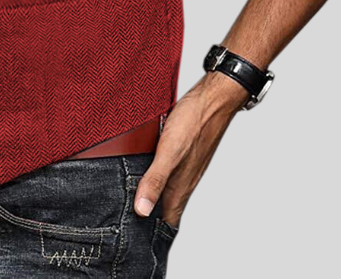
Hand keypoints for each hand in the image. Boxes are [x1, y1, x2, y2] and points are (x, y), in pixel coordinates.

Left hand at [134, 71, 249, 226]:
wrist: (214, 97)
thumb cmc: (194, 121)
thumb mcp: (169, 151)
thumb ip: (155, 180)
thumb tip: (142, 210)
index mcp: (180, 187)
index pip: (166, 224)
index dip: (152, 236)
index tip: (136, 244)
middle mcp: (183, 181)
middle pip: (164, 209)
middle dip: (148, 219)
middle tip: (126, 224)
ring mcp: (183, 167)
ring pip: (164, 191)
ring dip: (150, 197)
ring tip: (130, 201)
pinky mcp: (181, 152)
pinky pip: (164, 172)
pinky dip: (153, 177)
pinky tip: (142, 169)